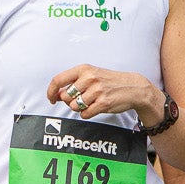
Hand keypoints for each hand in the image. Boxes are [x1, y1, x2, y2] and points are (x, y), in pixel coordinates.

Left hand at [45, 64, 162, 120]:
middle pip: (65, 96)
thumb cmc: (110, 81)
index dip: (51, 91)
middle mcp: (89, 78)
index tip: (51, 99)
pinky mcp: (103, 103)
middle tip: (80, 99)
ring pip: (74, 107)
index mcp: (84, 69)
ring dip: (80, 108)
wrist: (133, 87)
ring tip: (91, 102)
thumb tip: (56, 95)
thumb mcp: (91, 75)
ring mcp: (97, 91)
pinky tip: (96, 107)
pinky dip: (88, 113)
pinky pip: (85, 114)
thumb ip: (73, 82)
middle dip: (69, 102)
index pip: (58, 80)